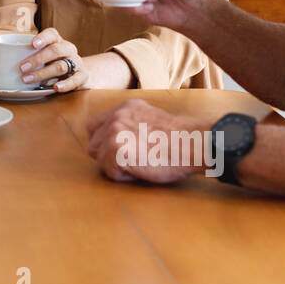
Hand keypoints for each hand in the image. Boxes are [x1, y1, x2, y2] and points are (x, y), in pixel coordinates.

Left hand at [14, 27, 89, 92]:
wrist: (80, 73)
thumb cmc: (54, 63)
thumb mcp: (43, 56)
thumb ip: (25, 54)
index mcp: (57, 41)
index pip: (52, 34)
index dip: (42, 38)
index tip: (31, 44)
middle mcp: (68, 49)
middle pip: (55, 50)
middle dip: (37, 59)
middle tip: (22, 67)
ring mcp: (76, 62)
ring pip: (61, 66)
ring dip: (43, 73)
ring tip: (28, 80)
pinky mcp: (82, 76)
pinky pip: (75, 79)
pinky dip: (65, 84)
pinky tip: (55, 88)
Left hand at [85, 98, 210, 183]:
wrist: (192, 144)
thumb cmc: (179, 141)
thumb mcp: (151, 120)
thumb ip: (131, 124)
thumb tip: (119, 139)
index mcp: (125, 108)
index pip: (93, 126)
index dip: (103, 143)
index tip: (121, 151)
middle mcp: (116, 115)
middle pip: (93, 145)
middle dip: (108, 156)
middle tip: (134, 160)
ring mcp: (115, 130)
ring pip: (99, 158)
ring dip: (116, 166)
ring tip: (139, 163)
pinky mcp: (117, 147)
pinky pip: (108, 170)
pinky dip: (122, 175)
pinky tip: (140, 168)